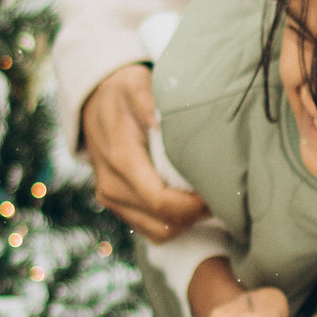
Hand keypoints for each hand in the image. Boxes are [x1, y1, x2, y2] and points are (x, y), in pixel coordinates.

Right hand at [80, 64, 208, 242]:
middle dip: (196, 216)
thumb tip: (160, 120)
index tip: (218, 194)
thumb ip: (146, 100)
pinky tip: (190, 206)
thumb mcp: (134, 85)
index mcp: (121, 160)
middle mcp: (112, 186)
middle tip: (223, 199)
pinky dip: (173, 224)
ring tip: (209, 202)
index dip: (192, 206)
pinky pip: (149, 229)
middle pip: (162, 222)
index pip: (160, 200)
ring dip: (186, 223)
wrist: (93, 102)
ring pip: (157, 232)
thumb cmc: (122, 93)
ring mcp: (112, 199)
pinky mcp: (116, 205)